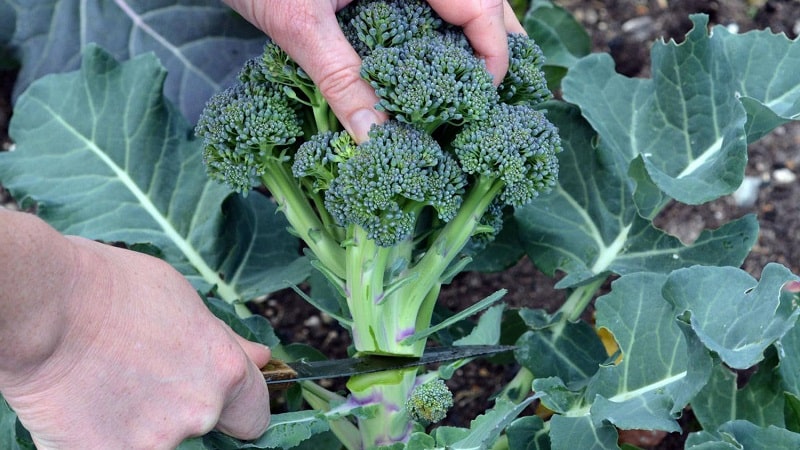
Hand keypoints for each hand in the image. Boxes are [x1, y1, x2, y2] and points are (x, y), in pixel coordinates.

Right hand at [0, 211, 270, 448]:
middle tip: (145, 382)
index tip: (223, 406)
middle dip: (182, 412)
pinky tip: (86, 408)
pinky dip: (103, 439)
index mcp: (225, 371)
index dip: (237, 411)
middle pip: (204, 428)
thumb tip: (261, 358)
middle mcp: (199, 411)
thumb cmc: (111, 288)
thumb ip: (225, 342)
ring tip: (109, 387)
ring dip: (141, 425)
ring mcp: (154, 441)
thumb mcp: (184, 301)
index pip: (254, 417)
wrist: (46, 305)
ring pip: (158, 443)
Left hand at [225, 0, 524, 141]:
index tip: (483, 99)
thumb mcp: (297, 25)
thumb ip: (340, 80)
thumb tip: (376, 139)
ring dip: (475, 30)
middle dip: (498, 40)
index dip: (495, 54)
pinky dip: (442, 23)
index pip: (480, 3)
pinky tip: (438, 56)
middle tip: (499, 91)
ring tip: (483, 76)